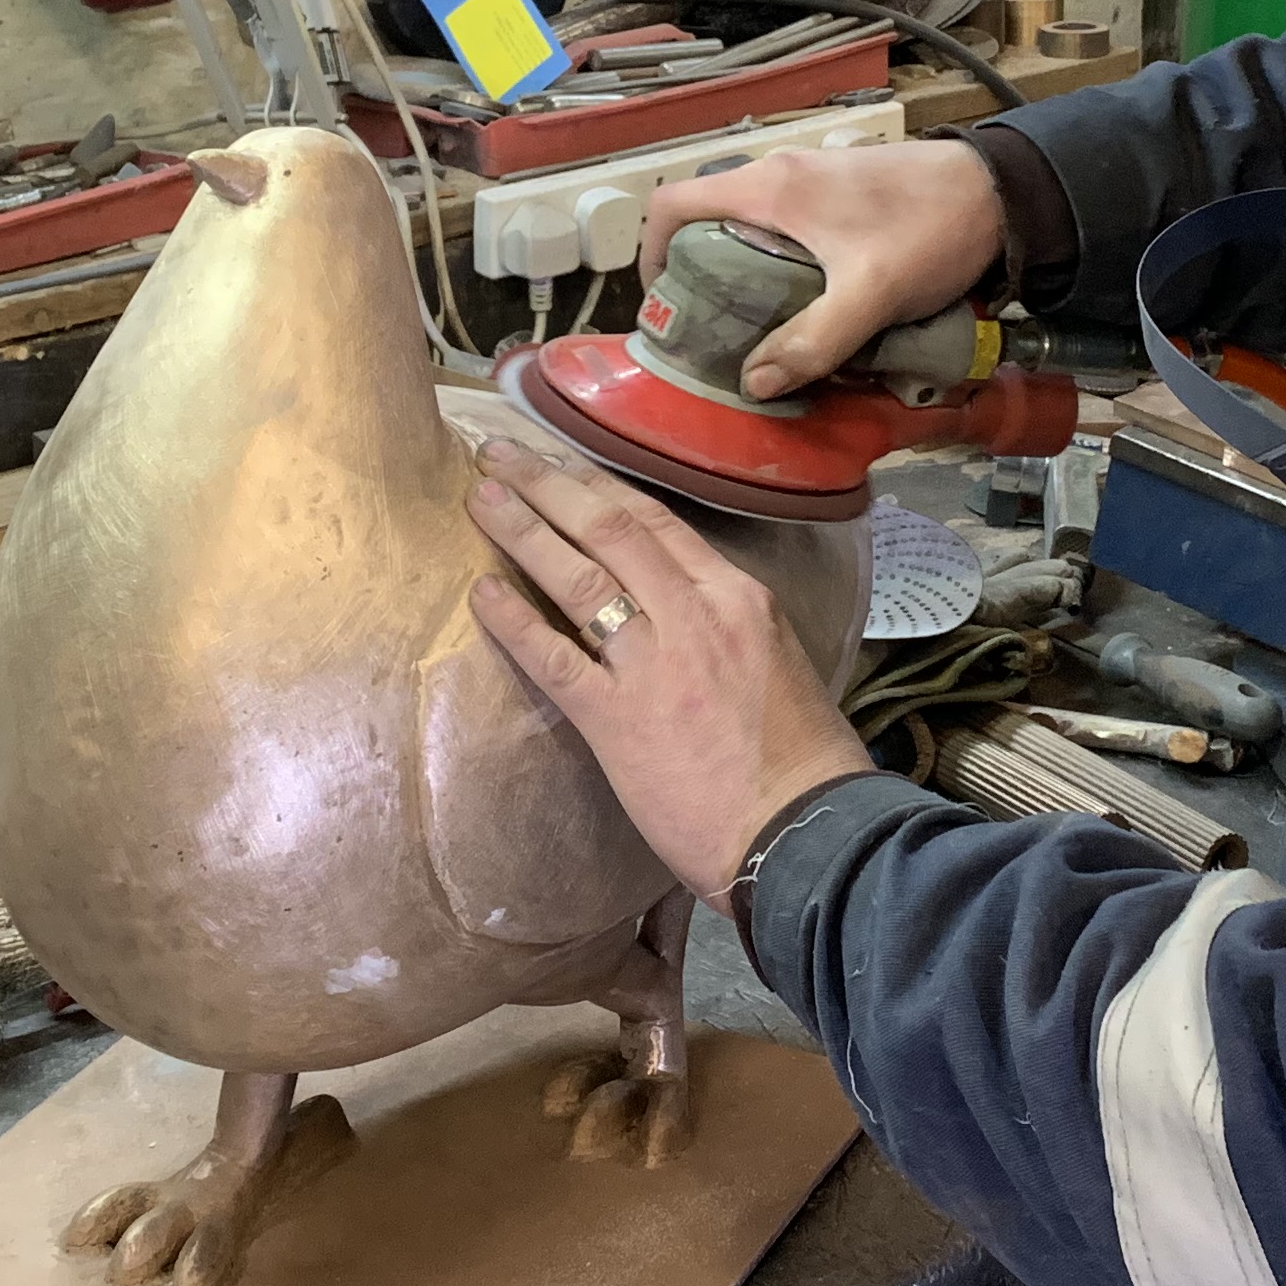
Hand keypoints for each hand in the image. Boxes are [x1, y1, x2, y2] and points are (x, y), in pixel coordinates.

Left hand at [467, 439, 871, 904]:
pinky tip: (481, 593)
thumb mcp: (778, 662)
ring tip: (481, 497)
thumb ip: (728, 627)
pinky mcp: (618, 720)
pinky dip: (513, 621)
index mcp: (738, 597)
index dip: (598, 484)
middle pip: (608, 527)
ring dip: (522, 529)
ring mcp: (654, 663)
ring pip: (578, 576)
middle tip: (499, 453)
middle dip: (547, 484)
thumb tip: (683, 612)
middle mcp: (695, 613)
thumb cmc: (804, 763)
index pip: (657, 520)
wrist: (804, 832)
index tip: (560, 461)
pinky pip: (554, 658)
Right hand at [640, 139, 1004, 397]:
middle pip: (707, 220)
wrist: (1001, 191)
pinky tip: (811, 306)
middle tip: (715, 333)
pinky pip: (787, 228)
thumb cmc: (930, 229)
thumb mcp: (871, 295)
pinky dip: (781, 265)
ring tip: (762, 330)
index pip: (671, 204)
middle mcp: (780, 175)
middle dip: (699, 275)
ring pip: (750, 227)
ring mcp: (812, 179)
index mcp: (769, 188)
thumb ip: (814, 342)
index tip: (663, 304)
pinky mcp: (841, 192)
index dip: (648, 253)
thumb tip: (755, 383)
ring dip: (745, 274)